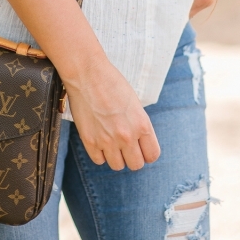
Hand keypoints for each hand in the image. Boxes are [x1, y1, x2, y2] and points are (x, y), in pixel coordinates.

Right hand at [65, 57, 160, 171]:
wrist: (88, 74)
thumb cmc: (112, 83)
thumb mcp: (135, 104)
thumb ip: (139, 125)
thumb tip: (139, 143)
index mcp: (142, 125)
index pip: (152, 155)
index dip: (147, 152)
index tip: (141, 147)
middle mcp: (127, 136)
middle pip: (136, 165)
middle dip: (132, 156)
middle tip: (125, 146)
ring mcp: (107, 140)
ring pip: (117, 165)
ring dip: (115, 156)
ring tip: (110, 141)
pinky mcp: (90, 141)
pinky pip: (99, 160)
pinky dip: (99, 153)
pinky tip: (99, 139)